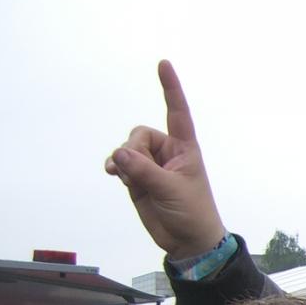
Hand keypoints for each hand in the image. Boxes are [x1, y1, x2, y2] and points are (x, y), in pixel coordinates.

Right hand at [104, 60, 225, 259]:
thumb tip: (119, 155)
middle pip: (138, 134)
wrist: (187, 240)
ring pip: (126, 149)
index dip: (170, 88)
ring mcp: (151, 165)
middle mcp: (167, 152)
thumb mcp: (171, 190)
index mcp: (185, 148)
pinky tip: (113, 173)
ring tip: (126, 178)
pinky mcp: (138, 179)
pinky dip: (116, 167)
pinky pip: (120, 164)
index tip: (163, 64)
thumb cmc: (192, 212)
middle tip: (137, 171)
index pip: (177, 112)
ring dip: (123, 161)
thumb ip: (144, 171)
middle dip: (133, 149)